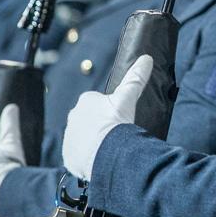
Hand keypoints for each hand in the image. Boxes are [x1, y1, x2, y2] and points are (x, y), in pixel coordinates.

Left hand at [62, 54, 149, 181]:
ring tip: (109, 148)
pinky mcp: (68, 154)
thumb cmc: (116, 123)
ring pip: (83, 137)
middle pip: (89, 120)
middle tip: (116, 134)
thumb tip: (147, 58)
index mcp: (86, 101)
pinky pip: (78, 154)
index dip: (110, 111)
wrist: (106, 154)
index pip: (97, 102)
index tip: (119, 119)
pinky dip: (87, 156)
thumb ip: (136, 78)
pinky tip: (100, 158)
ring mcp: (69, 136)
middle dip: (100, 125)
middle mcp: (73, 116)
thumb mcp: (127, 99)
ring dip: (93, 141)